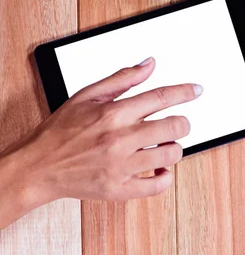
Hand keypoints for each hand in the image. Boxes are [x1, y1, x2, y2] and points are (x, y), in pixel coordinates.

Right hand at [0, 58, 201, 221]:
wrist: (39, 166)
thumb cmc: (61, 131)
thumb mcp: (87, 96)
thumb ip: (122, 79)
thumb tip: (149, 64)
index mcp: (113, 113)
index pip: (160, 97)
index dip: (184, 92)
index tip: (196, 90)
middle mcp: (120, 139)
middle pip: (173, 127)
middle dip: (182, 122)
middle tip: (178, 123)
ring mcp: (121, 167)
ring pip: (170, 155)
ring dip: (174, 148)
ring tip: (164, 145)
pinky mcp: (120, 189)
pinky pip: (157, 186)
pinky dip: (165, 177)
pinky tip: (158, 169)